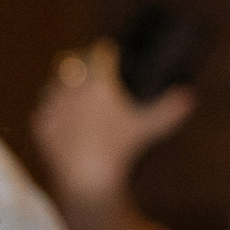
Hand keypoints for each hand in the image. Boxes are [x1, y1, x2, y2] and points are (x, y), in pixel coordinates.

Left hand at [31, 39, 193, 207]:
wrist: (86, 176)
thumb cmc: (120, 150)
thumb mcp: (148, 128)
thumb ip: (168, 111)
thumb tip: (190, 97)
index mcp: (98, 84)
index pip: (99, 54)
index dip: (104, 52)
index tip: (107, 53)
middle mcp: (72, 91)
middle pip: (71, 64)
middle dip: (79, 64)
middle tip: (86, 68)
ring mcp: (53, 107)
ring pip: (51, 85)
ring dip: (59, 85)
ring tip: (68, 89)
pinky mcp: (40, 125)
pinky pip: (40, 111)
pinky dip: (48, 112)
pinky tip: (53, 113)